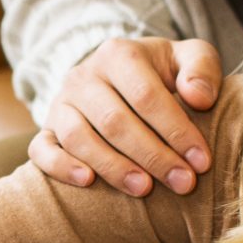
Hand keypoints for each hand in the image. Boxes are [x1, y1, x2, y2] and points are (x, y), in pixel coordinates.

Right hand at [30, 37, 221, 197]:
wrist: (119, 76)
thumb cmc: (161, 73)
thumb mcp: (187, 57)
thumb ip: (201, 68)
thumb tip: (198, 98)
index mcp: (119, 54)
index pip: (147, 95)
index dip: (176, 130)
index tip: (201, 161)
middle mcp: (84, 76)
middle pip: (115, 121)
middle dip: (153, 156)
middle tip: (183, 183)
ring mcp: (61, 103)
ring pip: (79, 137)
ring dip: (113, 167)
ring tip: (144, 189)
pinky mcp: (46, 129)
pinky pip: (41, 150)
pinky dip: (61, 167)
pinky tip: (88, 182)